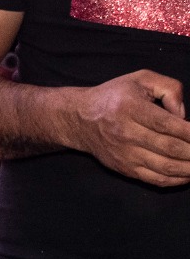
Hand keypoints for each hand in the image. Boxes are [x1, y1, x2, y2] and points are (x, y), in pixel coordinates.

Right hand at [67, 70, 189, 186]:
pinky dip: (178, 180)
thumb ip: (169, 89)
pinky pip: (156, 180)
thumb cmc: (114, 96)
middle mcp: (125, 133)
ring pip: (167, 167)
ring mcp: (125, 154)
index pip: (168, 125)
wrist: (79, 119)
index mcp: (130, 108)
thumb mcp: (140, 79)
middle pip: (171, 148)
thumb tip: (183, 116)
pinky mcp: (124, 168)